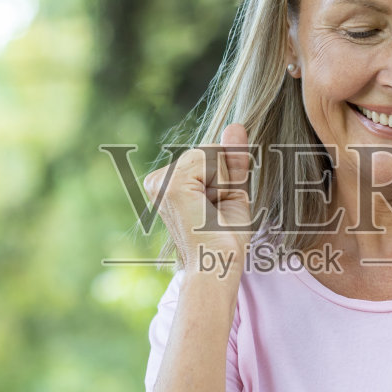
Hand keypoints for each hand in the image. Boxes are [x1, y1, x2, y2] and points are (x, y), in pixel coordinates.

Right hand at [143, 122, 254, 277]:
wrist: (217, 266)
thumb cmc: (225, 238)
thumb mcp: (232, 190)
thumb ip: (232, 158)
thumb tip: (236, 125)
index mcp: (165, 182)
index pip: (206, 154)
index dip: (224, 175)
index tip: (216, 206)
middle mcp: (156, 180)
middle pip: (207, 150)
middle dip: (224, 177)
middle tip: (215, 210)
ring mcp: (160, 181)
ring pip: (210, 153)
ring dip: (224, 181)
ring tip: (212, 211)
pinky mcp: (170, 184)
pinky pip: (210, 159)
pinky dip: (221, 181)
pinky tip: (209, 206)